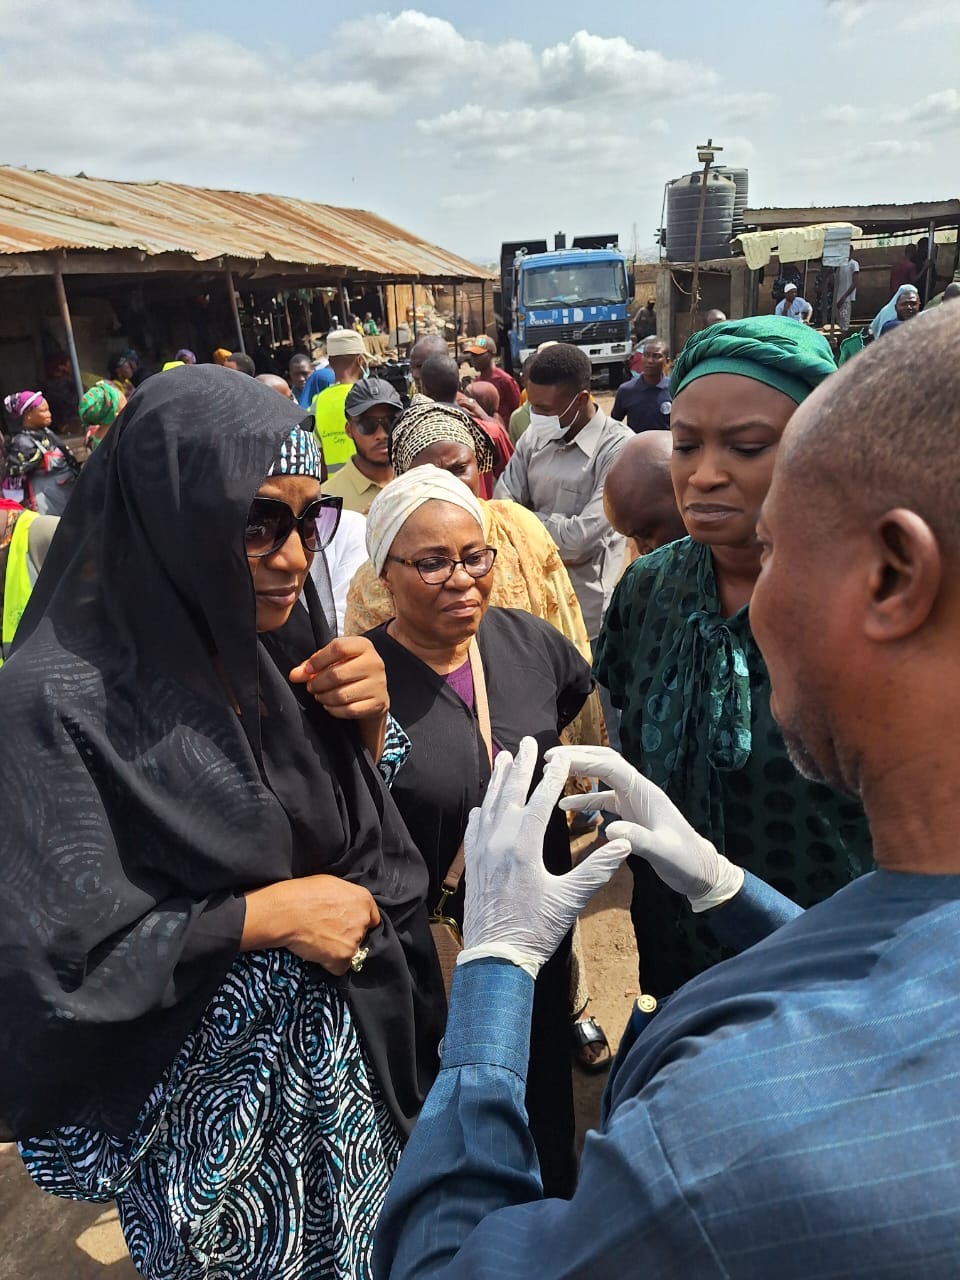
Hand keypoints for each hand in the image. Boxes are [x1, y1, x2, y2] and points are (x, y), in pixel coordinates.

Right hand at [241, 874, 380, 974]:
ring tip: (318, 942)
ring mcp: (354, 940)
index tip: (346, 924)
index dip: (358, 922)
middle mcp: (363, 919)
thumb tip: (345, 906)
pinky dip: (329, 964)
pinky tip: (316, 953)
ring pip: (350, 951)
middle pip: (361, 935)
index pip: (372, 918)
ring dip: (337, 950)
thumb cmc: (302, 893)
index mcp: (363, 899)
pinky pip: (340, 967)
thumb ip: (345, 897)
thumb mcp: (330, 884)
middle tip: (327, 932)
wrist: (286, 912)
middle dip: (347, 936)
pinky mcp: (342, 958)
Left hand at [290, 637, 388, 721]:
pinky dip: (334, 710)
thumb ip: (313, 665)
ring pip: (342, 695)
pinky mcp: (378, 703)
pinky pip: (349, 710)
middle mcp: (374, 663)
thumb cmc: (350, 672)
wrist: (375, 692)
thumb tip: (295, 675)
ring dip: (324, 698)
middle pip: (337, 674)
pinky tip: (330, 705)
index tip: (306, 670)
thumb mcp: (335, 661)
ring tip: (320, 696)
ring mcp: (378, 684)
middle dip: (317, 683)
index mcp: (364, 646)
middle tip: (311, 687)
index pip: (338, 648)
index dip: (318, 660)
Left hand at [459, 738, 630, 977]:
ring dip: (497, 781)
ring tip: (502, 758)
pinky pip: (474, 829)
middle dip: (520, 766)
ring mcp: (481, 852)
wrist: (495, 957)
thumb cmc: (535, 930)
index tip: (562, 756)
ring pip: (489, 805)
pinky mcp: (472, 865)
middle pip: (510, 794)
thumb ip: (595, 870)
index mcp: (523, 847)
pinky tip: (481, 805)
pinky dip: (480, 811)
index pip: (540, 801)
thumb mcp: (569, 901)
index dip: (553, 776)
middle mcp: (498, 842)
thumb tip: (622, 842)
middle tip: (527, 742)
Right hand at [545, 745, 743, 911]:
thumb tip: (609, 829)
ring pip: (604, 779)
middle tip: (548, 759)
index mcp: (645, 793)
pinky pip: (605, 800)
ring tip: (552, 775)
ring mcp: (635, 802)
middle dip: (578, 757)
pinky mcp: (632, 815)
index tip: (555, 759)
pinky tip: (567, 806)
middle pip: (605, 763)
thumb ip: (638, 839)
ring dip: (580, 774)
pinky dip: (586, 800)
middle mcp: (639, 791)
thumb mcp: (662, 852)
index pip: (610, 766)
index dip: (582, 759)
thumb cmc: (685, 860)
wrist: (700, 871)